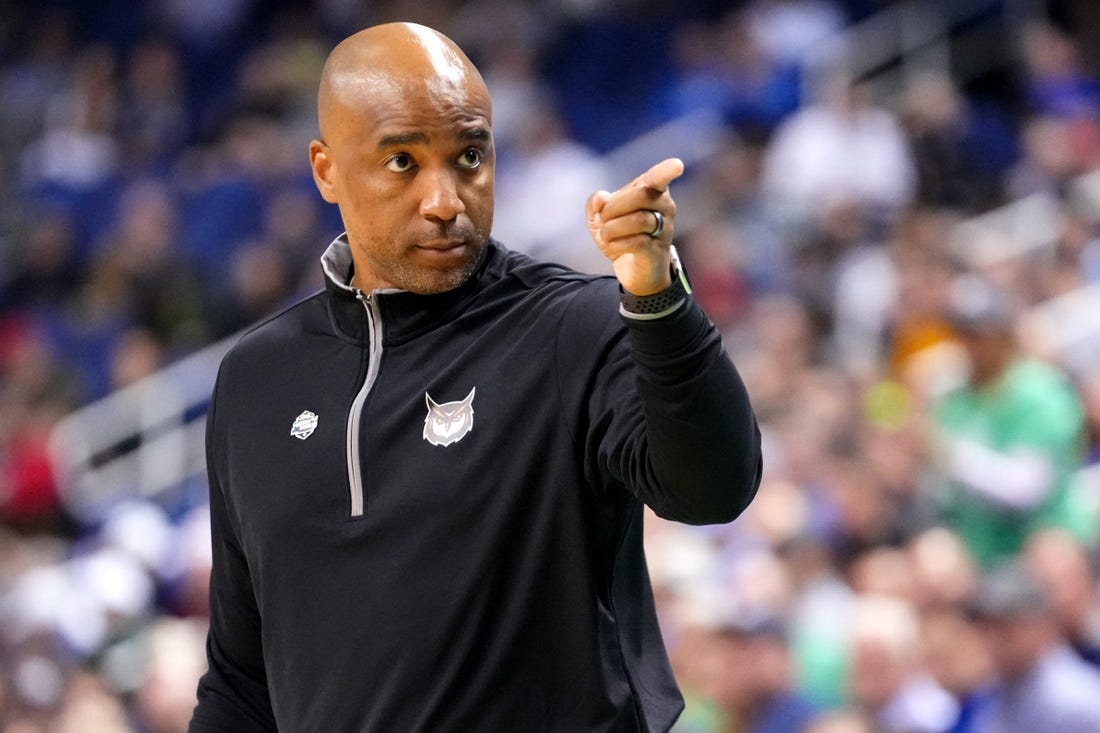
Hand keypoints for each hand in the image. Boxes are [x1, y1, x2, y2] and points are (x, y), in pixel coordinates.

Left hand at [586, 158, 683, 294]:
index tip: (677, 165)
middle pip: (641, 194)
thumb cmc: (621, 236)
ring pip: (639, 220)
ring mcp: (664, 229)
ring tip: (605, 236)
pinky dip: (617, 245)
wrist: (635, 271)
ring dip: (611, 228)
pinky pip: (638, 242)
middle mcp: (665, 207)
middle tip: (602, 219)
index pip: (660, 177)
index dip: (666, 170)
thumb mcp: (601, 218)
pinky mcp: (657, 251)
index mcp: (652, 191)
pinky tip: (613, 248)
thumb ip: (596, 203)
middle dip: (613, 206)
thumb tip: (600, 198)